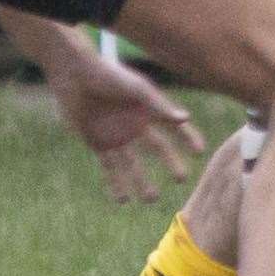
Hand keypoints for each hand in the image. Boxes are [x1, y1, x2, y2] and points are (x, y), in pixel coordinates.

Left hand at [42, 50, 205, 201]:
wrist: (74, 75)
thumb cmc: (108, 75)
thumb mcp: (136, 90)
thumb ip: (159, 105)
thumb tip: (185, 119)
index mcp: (148, 108)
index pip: (173, 126)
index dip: (187, 137)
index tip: (199, 151)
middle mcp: (135, 123)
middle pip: (157, 148)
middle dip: (170, 163)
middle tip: (181, 179)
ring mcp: (116, 135)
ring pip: (132, 164)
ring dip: (141, 181)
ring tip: (151, 199)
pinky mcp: (97, 142)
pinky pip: (109, 167)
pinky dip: (116, 183)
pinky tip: (123, 200)